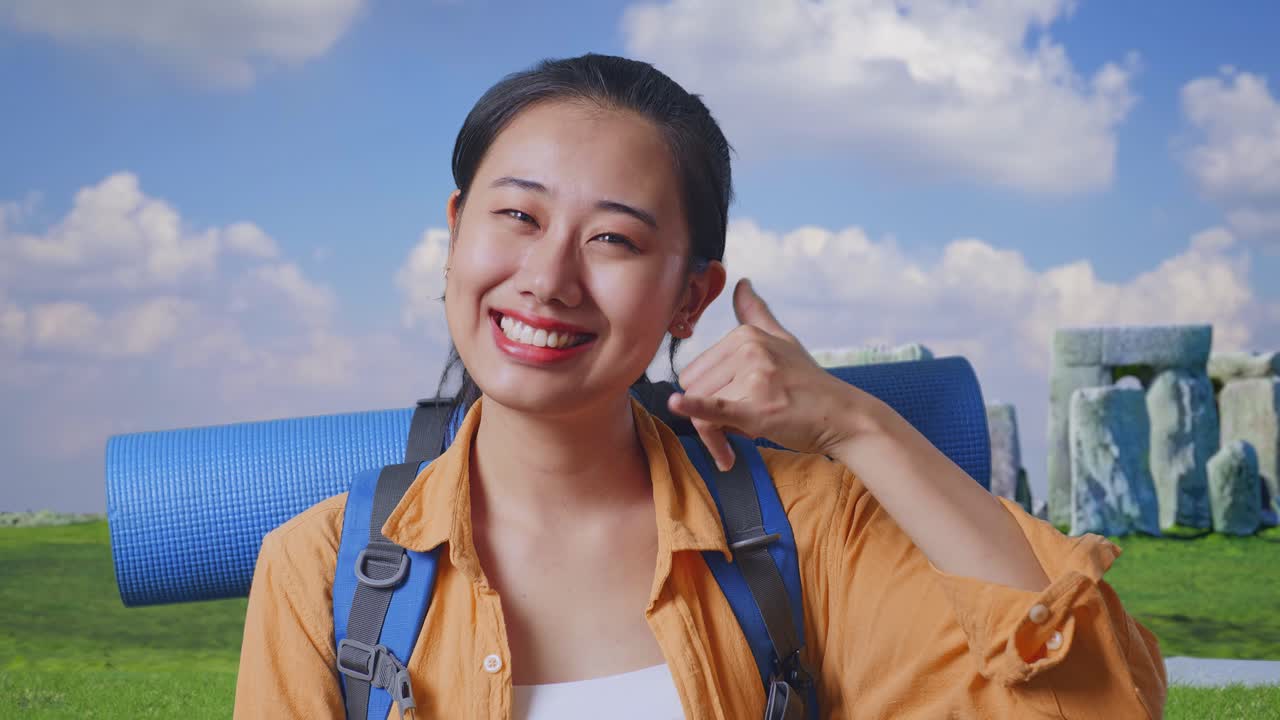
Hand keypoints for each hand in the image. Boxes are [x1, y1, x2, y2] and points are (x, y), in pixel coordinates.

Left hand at [668, 278, 883, 470]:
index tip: (729, 412)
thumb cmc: (809, 382)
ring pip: (703, 409)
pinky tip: (676, 404)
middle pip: (696, 389)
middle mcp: (749, 350)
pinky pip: (714, 408)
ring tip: (744, 437)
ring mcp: (754, 377)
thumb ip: (756, 313)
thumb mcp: (782, 340)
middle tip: (737, 428)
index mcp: (746, 334)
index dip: (707, 396)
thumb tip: (741, 282)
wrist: (843, 416)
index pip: (697, 371)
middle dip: (709, 415)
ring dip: (717, 434)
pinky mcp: (757, 408)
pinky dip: (694, 408)